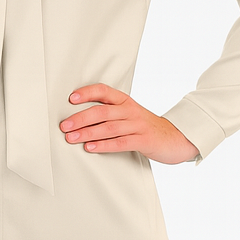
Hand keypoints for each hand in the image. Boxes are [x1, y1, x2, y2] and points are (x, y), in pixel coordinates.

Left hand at [59, 84, 200, 164]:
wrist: (175, 138)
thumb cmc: (145, 127)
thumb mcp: (129, 114)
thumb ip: (109, 113)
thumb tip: (79, 119)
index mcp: (125, 101)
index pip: (104, 91)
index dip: (87, 93)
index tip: (71, 98)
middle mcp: (131, 111)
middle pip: (102, 112)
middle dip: (81, 118)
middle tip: (64, 126)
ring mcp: (138, 126)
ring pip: (109, 128)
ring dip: (88, 133)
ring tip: (71, 138)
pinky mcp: (143, 141)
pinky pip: (120, 143)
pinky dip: (103, 145)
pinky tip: (90, 148)